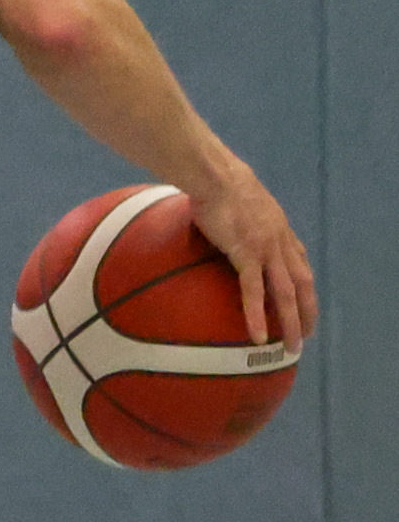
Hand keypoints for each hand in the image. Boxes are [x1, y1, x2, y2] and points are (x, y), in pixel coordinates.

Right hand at [175, 163, 316, 348]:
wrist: (214, 175)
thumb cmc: (218, 182)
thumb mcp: (241, 201)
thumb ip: (240, 218)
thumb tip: (221, 222)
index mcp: (280, 230)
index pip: (301, 264)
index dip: (305, 287)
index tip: (305, 304)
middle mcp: (281, 243)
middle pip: (303, 284)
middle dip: (307, 312)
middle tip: (304, 336)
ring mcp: (266, 250)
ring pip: (286, 293)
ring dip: (291, 323)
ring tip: (290, 347)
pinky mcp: (246, 254)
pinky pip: (254, 291)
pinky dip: (257, 315)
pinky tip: (259, 336)